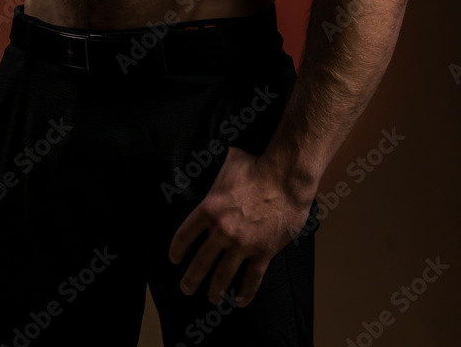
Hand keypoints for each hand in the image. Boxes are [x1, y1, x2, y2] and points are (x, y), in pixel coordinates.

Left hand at [168, 144, 313, 306]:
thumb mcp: (228, 164)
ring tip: (211, 299)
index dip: (177, 249)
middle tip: (186, 288)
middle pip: (200, 261)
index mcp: (209, 208)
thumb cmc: (257, 166)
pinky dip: (246, 293)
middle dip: (191, 279)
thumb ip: (219, 173)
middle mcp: (222, 230)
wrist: (286, 177)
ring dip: (215, 290)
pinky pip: (252, 278)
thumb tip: (216, 160)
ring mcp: (243, 244)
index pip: (185, 235)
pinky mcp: (263, 252)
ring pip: (223, 275)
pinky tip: (240, 301)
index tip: (174, 259)